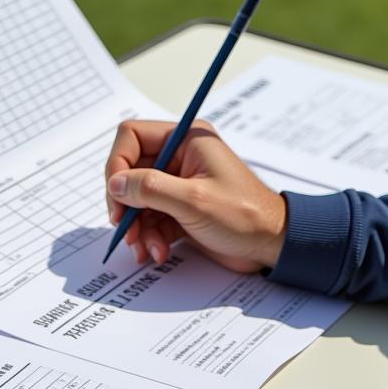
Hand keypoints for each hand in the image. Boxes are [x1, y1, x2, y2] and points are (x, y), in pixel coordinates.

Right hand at [104, 119, 287, 272]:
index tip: (117, 196)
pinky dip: (149, 235)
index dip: (117, 165)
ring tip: (146, 248)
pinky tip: (157, 252)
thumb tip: (115, 183)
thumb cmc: (244, 216)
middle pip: (130, 170)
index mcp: (185, 139)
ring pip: (137, 198)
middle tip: (125, 229)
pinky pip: (150, 217)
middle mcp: (179, 156)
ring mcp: (179, 182)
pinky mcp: (180, 207)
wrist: (272, 244)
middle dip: (125, 203)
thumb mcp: (193, 201)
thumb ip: (149, 188)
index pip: (132, 136)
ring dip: (137, 226)